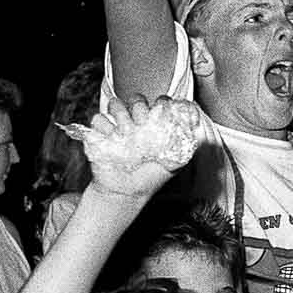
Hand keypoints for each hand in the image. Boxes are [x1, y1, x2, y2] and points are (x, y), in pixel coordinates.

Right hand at [64, 96, 204, 200]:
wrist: (127, 192)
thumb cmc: (152, 177)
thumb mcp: (176, 160)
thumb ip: (185, 141)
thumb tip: (194, 123)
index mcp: (154, 124)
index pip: (159, 102)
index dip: (162, 104)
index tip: (163, 112)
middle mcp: (136, 122)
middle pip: (136, 99)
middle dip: (140, 108)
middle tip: (142, 123)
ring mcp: (116, 127)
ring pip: (115, 104)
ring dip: (121, 115)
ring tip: (126, 132)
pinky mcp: (99, 134)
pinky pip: (98, 119)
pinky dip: (104, 127)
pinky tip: (112, 138)